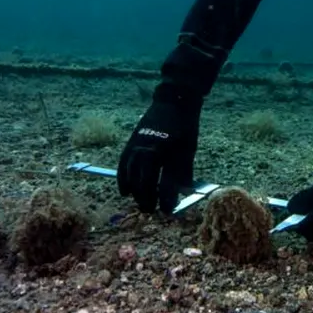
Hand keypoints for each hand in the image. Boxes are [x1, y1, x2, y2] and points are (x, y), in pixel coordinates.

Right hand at [117, 84, 201, 212]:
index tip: (168, 211)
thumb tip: (181, 193)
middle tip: (151, 210)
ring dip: (136, 191)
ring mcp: (138, 145)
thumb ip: (183, 172)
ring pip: (132, 174)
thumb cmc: (184, 128)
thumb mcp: (189, 150)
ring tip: (141, 203)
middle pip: (145, 180)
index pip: (166, 182)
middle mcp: (150, 149)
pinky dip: (123, 179)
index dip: (167, 199)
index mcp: (169, 151)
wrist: (173, 102)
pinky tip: (126, 192)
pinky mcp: (130, 143)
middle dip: (147, 198)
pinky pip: (123, 165)